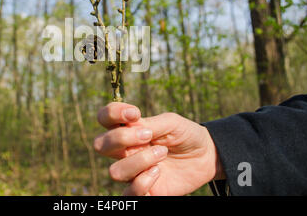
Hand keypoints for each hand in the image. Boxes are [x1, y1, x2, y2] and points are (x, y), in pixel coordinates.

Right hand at [93, 102, 224, 195]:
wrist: (206, 156)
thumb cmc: (185, 135)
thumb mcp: (171, 122)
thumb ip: (150, 123)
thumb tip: (132, 127)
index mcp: (128, 130)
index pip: (104, 118)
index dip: (112, 113)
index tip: (135, 113)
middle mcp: (125, 151)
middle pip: (100, 145)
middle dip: (121, 138)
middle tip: (148, 135)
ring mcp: (133, 171)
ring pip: (115, 171)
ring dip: (140, 160)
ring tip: (161, 154)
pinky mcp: (144, 190)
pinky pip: (130, 193)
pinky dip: (143, 182)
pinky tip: (158, 172)